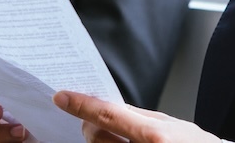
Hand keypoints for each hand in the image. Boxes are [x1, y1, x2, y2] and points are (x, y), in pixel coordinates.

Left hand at [54, 91, 224, 142]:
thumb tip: (109, 107)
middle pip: (97, 139)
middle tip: (90, 122)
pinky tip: (119, 141)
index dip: (82, 106)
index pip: (109, 117)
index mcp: (155, 137)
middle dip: (89, 127)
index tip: (61, 97)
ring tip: (111, 135)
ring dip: (99, 142)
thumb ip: (139, 117)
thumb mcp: (172, 125)